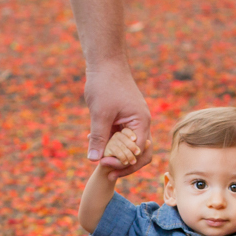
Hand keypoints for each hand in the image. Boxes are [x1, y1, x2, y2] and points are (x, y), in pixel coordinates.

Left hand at [83, 60, 152, 179]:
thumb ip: (99, 138)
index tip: (104, 165)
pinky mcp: (125, 119)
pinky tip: (97, 147)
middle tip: (107, 173)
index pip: (138, 152)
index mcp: (141, 123)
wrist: (105, 62)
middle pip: (139, 154)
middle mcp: (141, 124)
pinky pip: (122, 138)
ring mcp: (134, 122)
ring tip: (101, 162)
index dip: (123, 163)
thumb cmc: (105, 84)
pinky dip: (112, 145)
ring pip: (130, 148)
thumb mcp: (100, 114)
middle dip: (124, 165)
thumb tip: (94, 161)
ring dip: (117, 156)